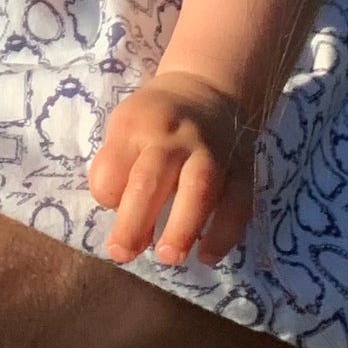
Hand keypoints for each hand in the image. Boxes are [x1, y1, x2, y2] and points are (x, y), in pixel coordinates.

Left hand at [89, 75, 256, 267]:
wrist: (210, 90)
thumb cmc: (156, 120)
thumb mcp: (125, 126)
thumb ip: (117, 166)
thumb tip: (121, 217)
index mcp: (137, 126)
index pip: (113, 165)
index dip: (106, 194)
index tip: (109, 209)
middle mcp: (175, 138)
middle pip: (151, 178)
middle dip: (135, 221)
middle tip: (123, 254)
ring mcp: (212, 153)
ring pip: (200, 189)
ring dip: (183, 228)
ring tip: (168, 257)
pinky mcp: (242, 169)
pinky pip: (237, 203)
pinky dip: (224, 232)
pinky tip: (207, 255)